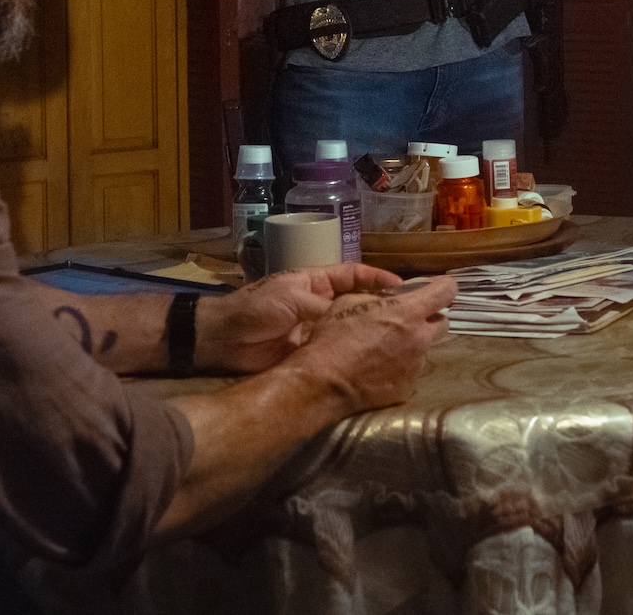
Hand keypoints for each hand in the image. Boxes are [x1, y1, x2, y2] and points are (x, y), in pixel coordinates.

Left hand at [194, 263, 404, 374]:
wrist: (224, 341)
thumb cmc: (255, 309)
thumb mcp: (291, 298)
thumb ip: (322, 305)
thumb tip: (354, 314)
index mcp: (316, 282)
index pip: (354, 275)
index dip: (377, 278)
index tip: (403, 286)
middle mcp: (321, 304)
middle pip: (357, 302)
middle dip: (380, 306)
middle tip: (408, 314)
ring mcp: (317, 329)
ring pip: (349, 328)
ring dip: (368, 331)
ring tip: (398, 337)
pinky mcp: (311, 353)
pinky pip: (336, 351)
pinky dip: (352, 353)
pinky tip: (371, 358)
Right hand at [286, 275, 456, 414]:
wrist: (324, 381)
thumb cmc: (334, 337)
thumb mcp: (349, 301)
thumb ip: (377, 296)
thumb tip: (389, 297)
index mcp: (408, 312)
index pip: (446, 291)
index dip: (444, 287)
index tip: (438, 288)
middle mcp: (419, 338)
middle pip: (443, 323)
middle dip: (430, 319)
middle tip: (410, 320)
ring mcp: (415, 365)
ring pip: (425, 349)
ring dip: (413, 345)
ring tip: (388, 349)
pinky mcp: (407, 387)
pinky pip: (411, 372)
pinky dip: (401, 367)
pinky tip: (381, 368)